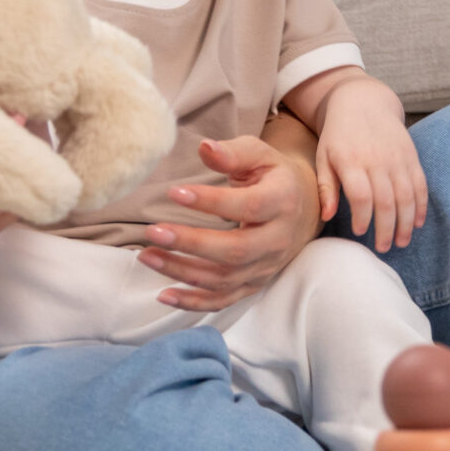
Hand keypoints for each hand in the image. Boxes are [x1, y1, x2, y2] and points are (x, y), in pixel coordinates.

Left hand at [138, 134, 321, 311]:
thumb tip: (205, 147)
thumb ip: (232, 152)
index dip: (211, 201)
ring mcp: (266, 266)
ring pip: (224, 279)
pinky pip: (224, 300)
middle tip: (153, 231)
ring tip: (146, 255)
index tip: (174, 192)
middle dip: (191, 243)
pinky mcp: (254, 284)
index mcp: (283, 201)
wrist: (302, 207)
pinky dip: (193, 303)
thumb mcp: (260, 155)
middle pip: (235, 250)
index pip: (248, 205)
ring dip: (182, 271)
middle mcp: (278, 239)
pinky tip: (164, 294)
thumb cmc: (272, 175)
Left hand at [313, 79, 427, 250]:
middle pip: (386, 201)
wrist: (364, 102)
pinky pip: (420, 185)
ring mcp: (398, 159)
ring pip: (407, 196)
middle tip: (383, 248)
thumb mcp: (324, 156)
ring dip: (406, 222)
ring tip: (402, 242)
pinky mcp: (412, 157)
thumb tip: (326, 216)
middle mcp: (377, 160)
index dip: (363, 217)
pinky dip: (420, 205)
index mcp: (352, 161)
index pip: (362, 195)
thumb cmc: (338, 135)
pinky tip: (417, 222)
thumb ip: (326, 187)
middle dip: (386, 228)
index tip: (360, 232)